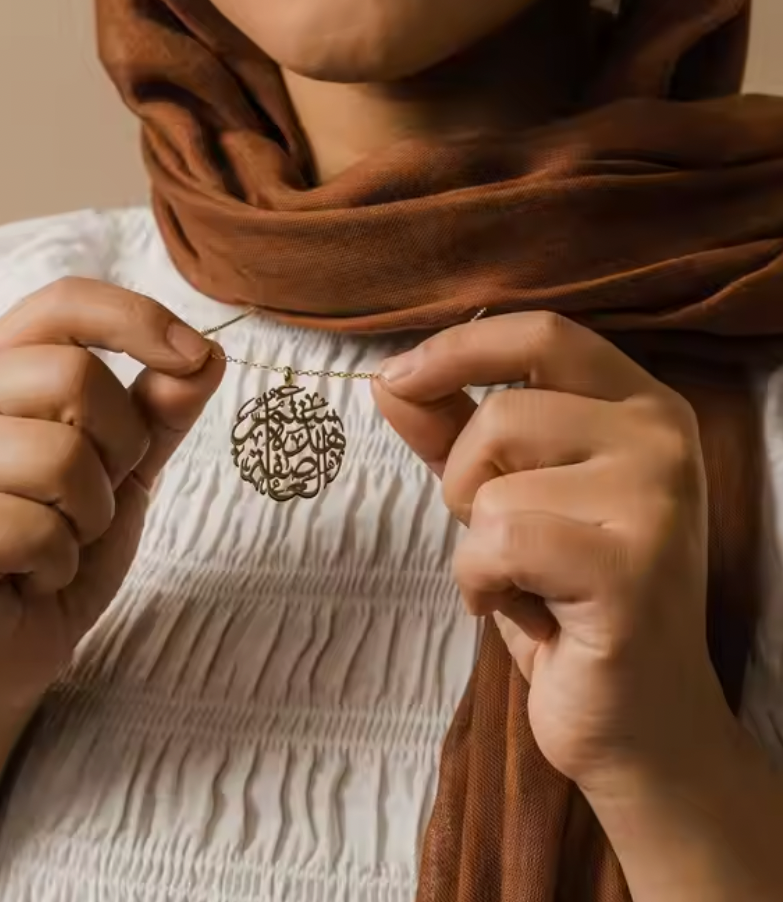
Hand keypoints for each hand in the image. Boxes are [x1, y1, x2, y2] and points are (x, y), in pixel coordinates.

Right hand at [0, 277, 223, 708]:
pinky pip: (37, 529)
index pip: (65, 301)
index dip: (139, 319)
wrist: (3, 647)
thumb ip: (160, 409)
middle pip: (75, 375)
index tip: (194, 356)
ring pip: (61, 455)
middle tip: (95, 497)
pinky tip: (28, 575)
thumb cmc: (57, 543)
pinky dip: (58, 563)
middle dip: (120, 449)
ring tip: (58, 538)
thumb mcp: (125, 468)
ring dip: (90, 515)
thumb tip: (208, 353)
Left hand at [373, 311, 730, 790]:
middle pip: (501, 415)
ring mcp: (655, 502)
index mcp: (640, 405)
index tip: (395, 377)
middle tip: (507, 540)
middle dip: (467, 484)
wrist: (636, 716)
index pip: (541, 334)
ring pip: (491, 485)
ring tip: (527, 580)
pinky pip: (497, 543)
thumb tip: (388, 379)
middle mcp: (661, 439)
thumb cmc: (565, 595)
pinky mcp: (631, 571)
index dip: (458, 348)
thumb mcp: (505, 495)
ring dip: (477, 543)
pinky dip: (480, 584)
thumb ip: (452, 430)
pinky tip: (524, 612)